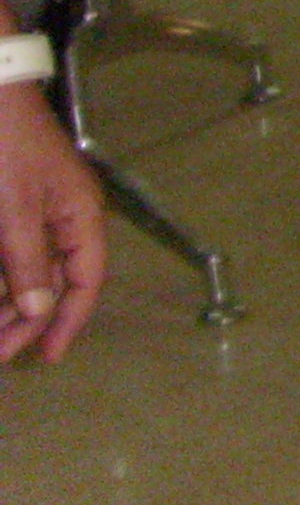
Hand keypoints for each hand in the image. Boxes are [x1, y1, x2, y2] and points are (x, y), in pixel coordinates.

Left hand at [0, 83, 105, 364]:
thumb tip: (40, 312)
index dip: (69, 321)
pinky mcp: (12, 204)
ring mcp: (37, 209)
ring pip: (29, 270)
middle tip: (0, 355)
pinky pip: (11, 252)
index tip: (46, 357)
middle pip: (55, 280)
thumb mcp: (14, 209)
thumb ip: (27, 262)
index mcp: (80, 215)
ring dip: (9, 303)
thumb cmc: (6, 147)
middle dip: (28, 321)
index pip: (86, 278)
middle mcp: (64, 216)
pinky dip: (2, 277)